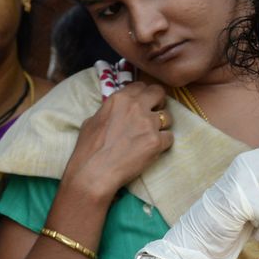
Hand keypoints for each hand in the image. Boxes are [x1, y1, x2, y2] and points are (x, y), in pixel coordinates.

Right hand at [63, 82, 172, 201]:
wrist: (94, 172)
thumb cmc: (88, 149)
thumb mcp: (92, 121)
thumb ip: (109, 111)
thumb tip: (114, 112)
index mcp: (120, 99)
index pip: (141, 86)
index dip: (144, 95)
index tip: (143, 104)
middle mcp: (136, 106)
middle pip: (159, 93)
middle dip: (159, 102)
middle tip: (154, 114)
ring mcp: (148, 124)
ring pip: (168, 117)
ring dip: (162, 126)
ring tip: (151, 137)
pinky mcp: (156, 142)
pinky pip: (170, 137)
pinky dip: (163, 144)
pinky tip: (152, 150)